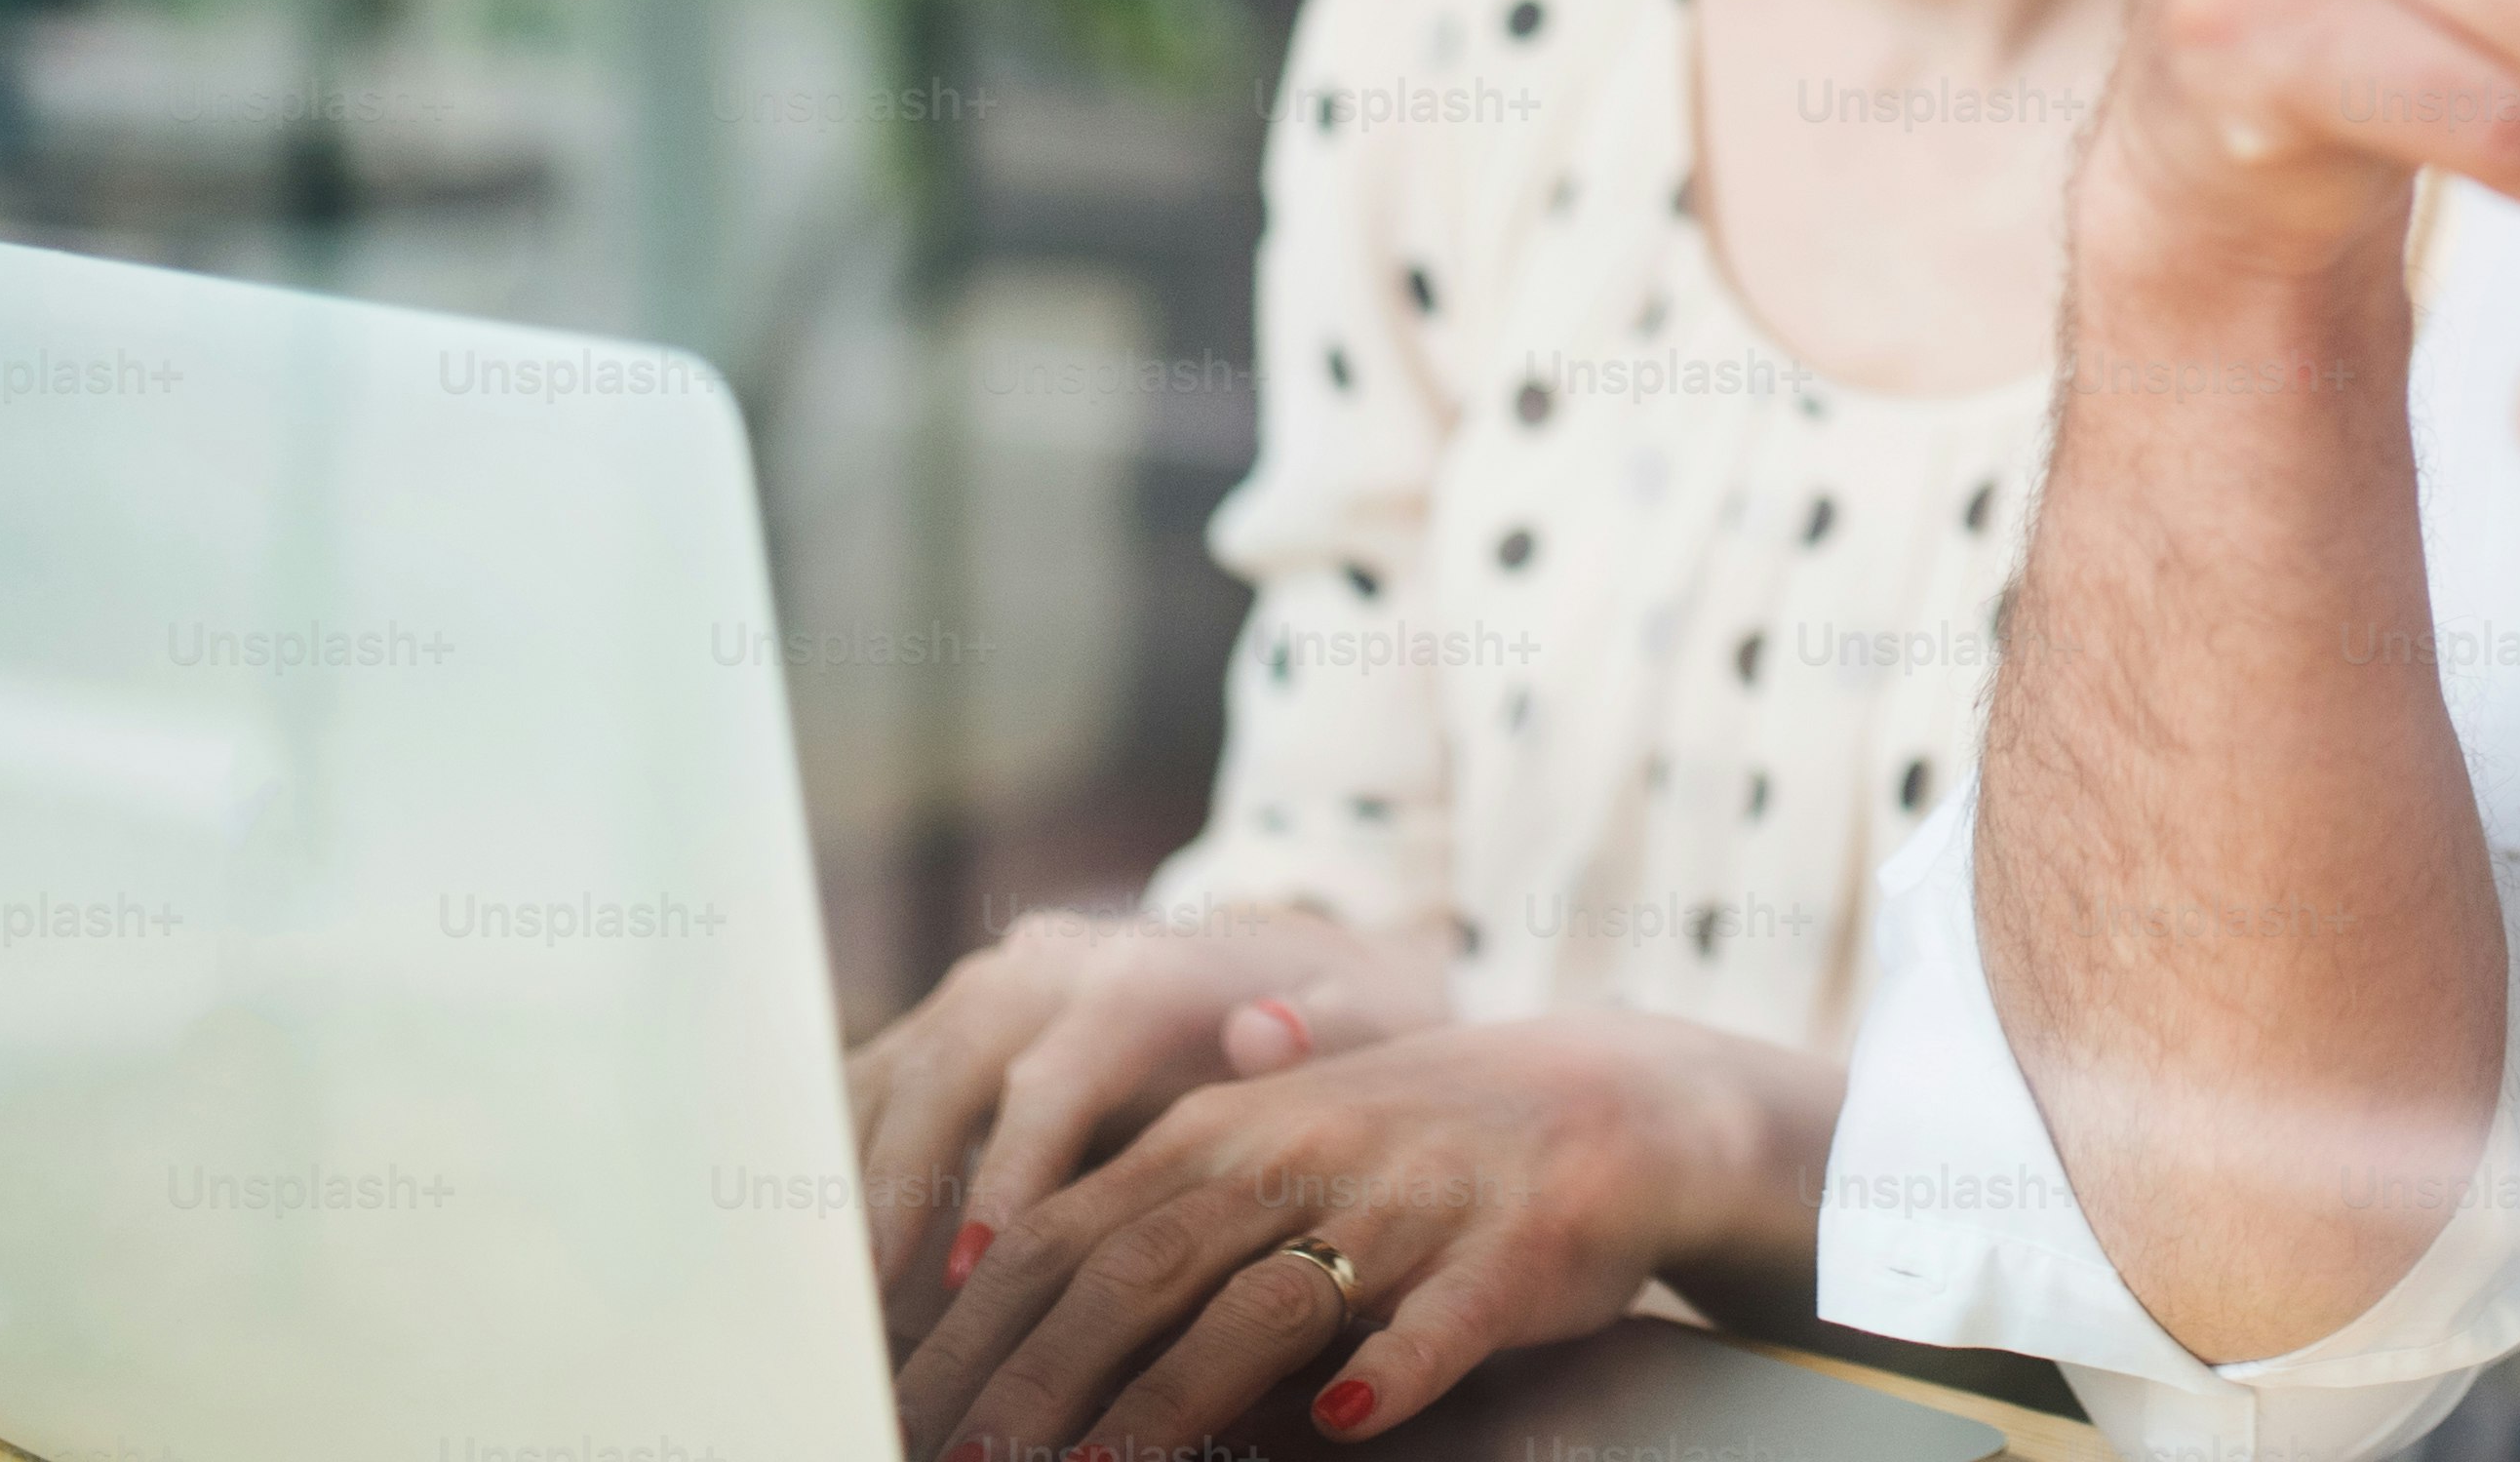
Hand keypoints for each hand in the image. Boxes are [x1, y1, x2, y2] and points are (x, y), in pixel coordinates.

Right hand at [848, 902, 1453, 1342]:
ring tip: (837, 1288)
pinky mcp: (946, 1024)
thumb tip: (1268, 1030)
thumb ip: (1326, 1025)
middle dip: (903, 1179)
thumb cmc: (1330, 1015)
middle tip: (872, 1290)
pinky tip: (827, 1250)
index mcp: (1139, 971)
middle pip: (948, 1062)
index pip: (1055, 1070)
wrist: (1287, 957)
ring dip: (854, 1174)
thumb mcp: (1360, 1015)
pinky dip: (840, 1161)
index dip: (1012, 1167)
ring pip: (892, 1068)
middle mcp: (1046, 966)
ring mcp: (984, 989)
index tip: (981, 1264)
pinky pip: (872, 1086)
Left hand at [890, 1010, 1829, 1461]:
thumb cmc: (1414, 1152)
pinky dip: (1393, 1364)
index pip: (1064, 1231)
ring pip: (1269, 1299)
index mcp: (1225, 1129)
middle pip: (1137, 1268)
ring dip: (1171, 1399)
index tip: (898, 1419)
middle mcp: (1304, 1151)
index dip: (972, 1332)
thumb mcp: (1273, 1159)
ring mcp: (1411, 1197)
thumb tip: (995, 1306)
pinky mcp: (1516, 1249)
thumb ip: (1156, 1222)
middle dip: (1034, 1384)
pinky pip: (1448, 1312)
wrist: (1621, 1100)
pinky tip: (1346, 1420)